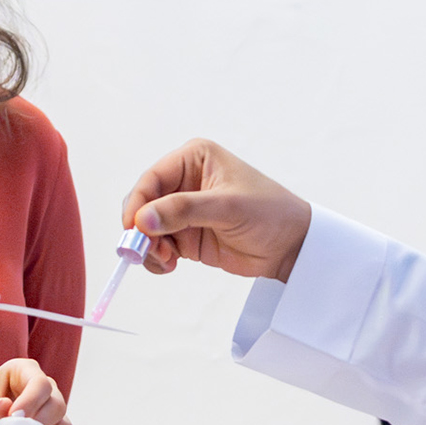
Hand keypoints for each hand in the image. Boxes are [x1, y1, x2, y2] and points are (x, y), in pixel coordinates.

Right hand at [121, 139, 311, 280]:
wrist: (292, 246)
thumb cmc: (270, 213)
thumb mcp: (227, 207)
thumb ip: (184, 210)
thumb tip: (143, 219)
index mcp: (194, 159)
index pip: (152, 179)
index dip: (138, 204)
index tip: (134, 229)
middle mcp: (184, 181)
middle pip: (144, 204)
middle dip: (141, 229)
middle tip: (146, 251)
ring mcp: (183, 210)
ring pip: (147, 228)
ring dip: (148, 246)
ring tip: (165, 260)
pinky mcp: (186, 235)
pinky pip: (158, 245)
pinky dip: (156, 257)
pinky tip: (168, 265)